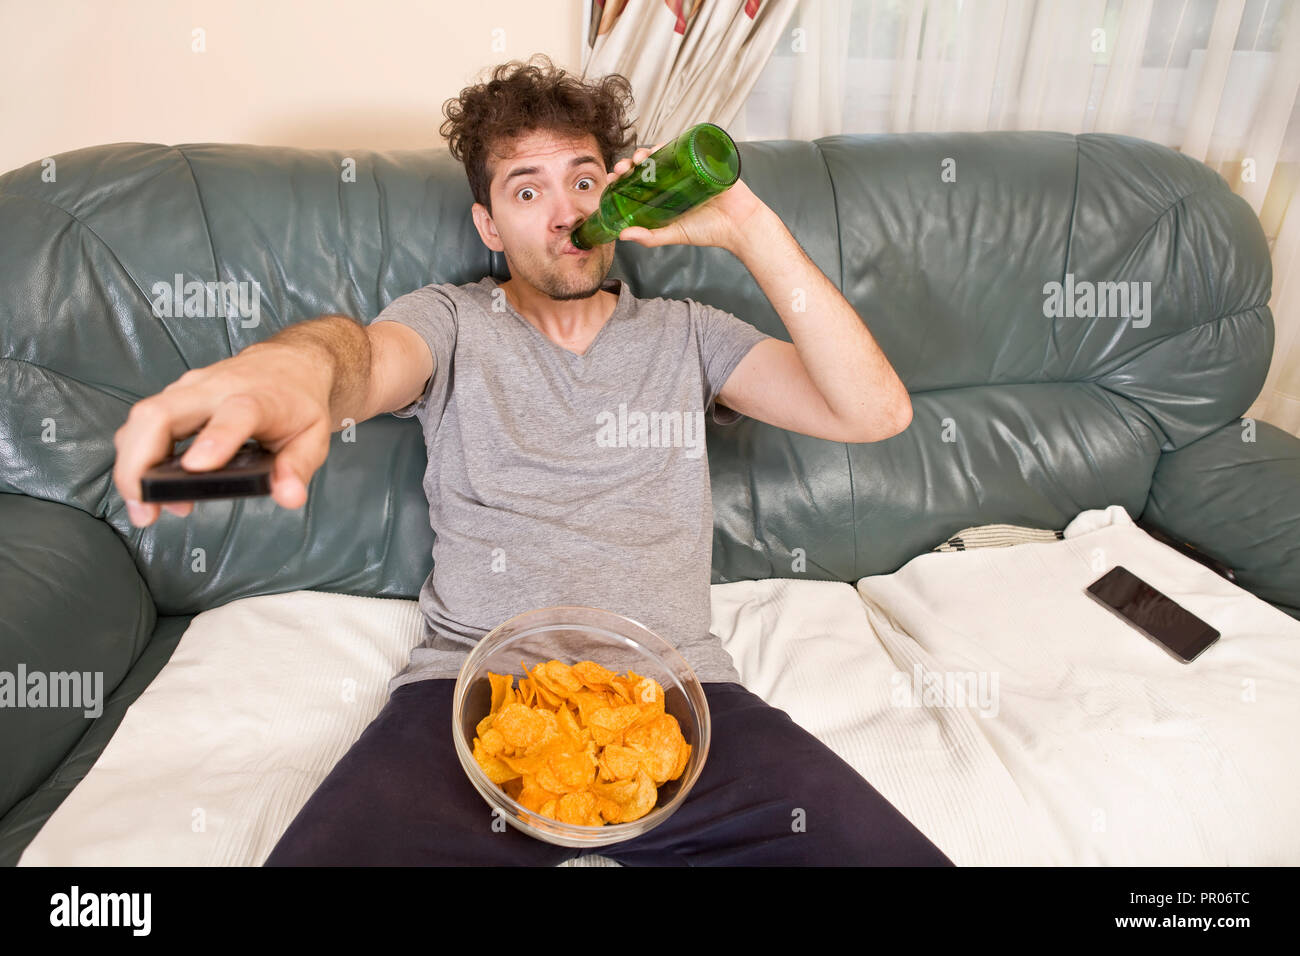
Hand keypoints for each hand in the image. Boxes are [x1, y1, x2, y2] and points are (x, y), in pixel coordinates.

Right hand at [112, 345, 334, 526]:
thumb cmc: (298, 403)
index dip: (215, 439)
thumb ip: (298, 468)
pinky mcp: (175, 396)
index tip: (197, 468)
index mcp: (259, 398)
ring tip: (145, 507)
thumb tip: (289, 496)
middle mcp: (217, 389)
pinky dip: (136, 457)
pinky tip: (147, 488)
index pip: (235, 413)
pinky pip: (143, 424)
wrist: (288, 365)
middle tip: (146, 507)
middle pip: (161, 413)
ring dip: (132, 465)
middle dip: (140, 462)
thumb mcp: (313, 437)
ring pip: (143, 418)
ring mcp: (190, 389)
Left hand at [608, 141, 767, 251]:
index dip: (624, 177)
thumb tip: (622, 236)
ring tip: (639, 158)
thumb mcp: (673, 234)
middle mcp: (674, 178)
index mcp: (664, 194)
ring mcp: (688, 167)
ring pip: (663, 153)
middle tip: (623, 168)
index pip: (639, 181)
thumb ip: (650, 237)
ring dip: (647, 151)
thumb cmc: (709, 230)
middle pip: (648, 164)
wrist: (739, 225)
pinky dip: (672, 142)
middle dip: (631, 162)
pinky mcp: (704, 159)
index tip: (613, 178)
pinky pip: (686, 145)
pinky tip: (660, 147)